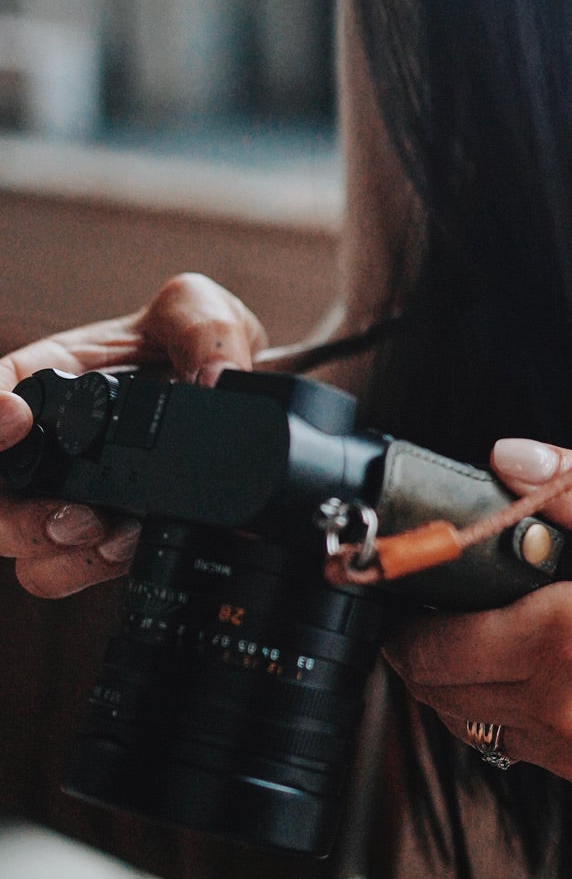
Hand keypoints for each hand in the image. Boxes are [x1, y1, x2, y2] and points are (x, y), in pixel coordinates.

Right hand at [0, 273, 266, 598]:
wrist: (242, 390)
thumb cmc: (197, 344)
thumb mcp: (199, 311)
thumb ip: (204, 329)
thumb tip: (213, 380)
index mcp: (47, 376)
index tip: (15, 417)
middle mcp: (46, 439)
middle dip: (14, 514)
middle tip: (72, 514)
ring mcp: (65, 490)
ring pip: (17, 540)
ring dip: (49, 548)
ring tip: (107, 535)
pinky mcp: (97, 531)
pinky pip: (61, 567)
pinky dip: (84, 567)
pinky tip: (126, 550)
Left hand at [385, 439, 571, 794]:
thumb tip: (510, 459)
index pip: (436, 642)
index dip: (415, 609)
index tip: (423, 575)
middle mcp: (564, 708)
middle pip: (440, 690)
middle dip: (431, 644)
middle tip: (462, 592)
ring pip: (476, 724)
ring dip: (468, 680)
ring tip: (509, 624)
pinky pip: (525, 747)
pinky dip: (513, 709)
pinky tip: (561, 664)